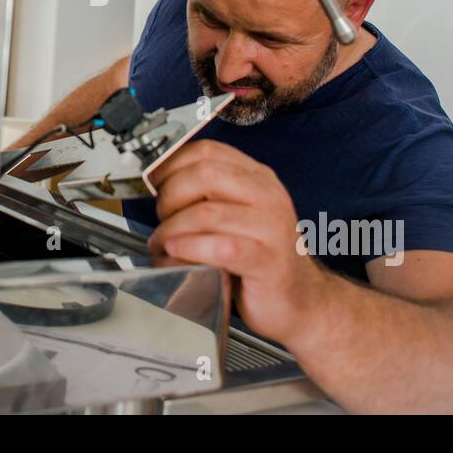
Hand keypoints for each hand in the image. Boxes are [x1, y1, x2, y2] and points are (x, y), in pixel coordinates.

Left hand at [147, 138, 324, 339]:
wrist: (298, 301)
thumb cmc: (258, 258)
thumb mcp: (234, 215)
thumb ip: (207, 196)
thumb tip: (158, 182)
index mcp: (257, 178)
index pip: (208, 151)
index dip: (171, 164)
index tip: (153, 182)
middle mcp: (268, 196)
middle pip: (205, 174)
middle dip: (170, 195)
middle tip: (161, 217)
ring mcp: (271, 227)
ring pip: (207, 212)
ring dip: (173, 228)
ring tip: (163, 242)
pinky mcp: (268, 261)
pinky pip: (221, 247)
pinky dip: (190, 248)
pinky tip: (177, 253)